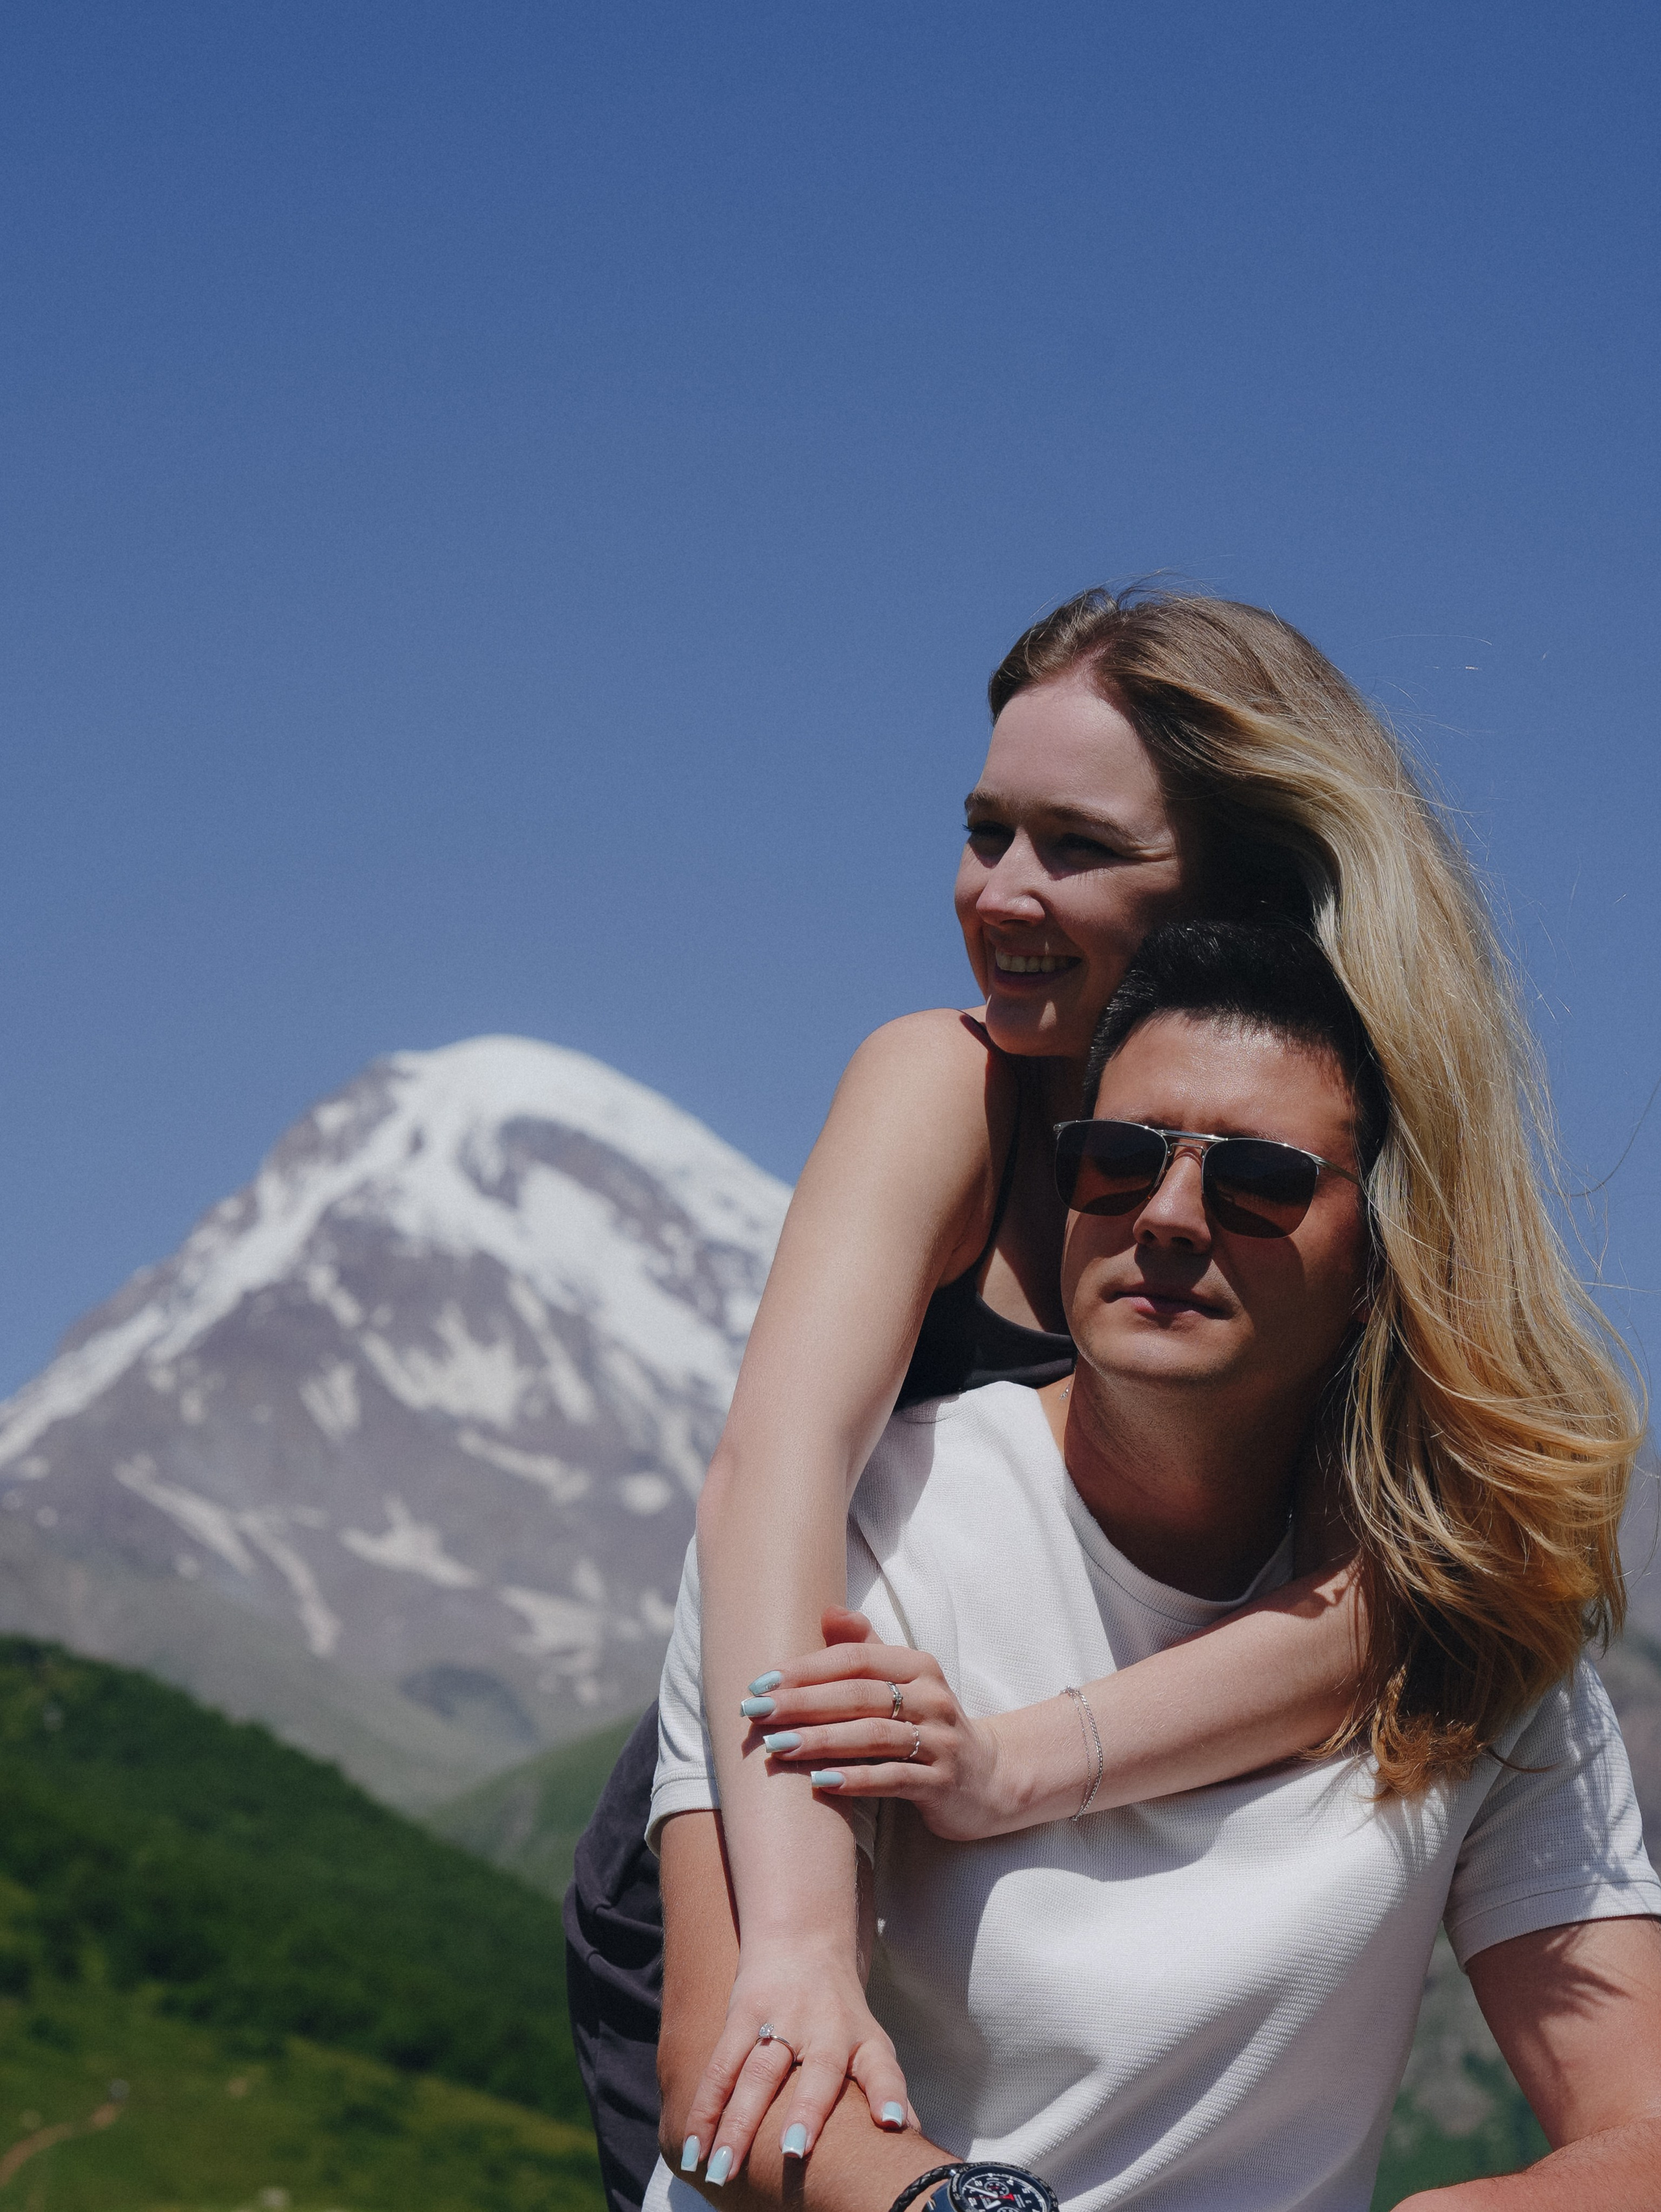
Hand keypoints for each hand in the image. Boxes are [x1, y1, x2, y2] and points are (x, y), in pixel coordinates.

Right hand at [678, 1939, 913, 2177]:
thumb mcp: (871, 2042)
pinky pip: (720, 2066)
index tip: (894, 2123)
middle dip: (805, 2113)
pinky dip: (705, 2108)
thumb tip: (915, 2136)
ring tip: (719, 2170)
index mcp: (863, 2040)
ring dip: (738, 2124)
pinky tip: (692, 2147)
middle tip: (794, 2154)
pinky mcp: (743, 2013)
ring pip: (756, 2074)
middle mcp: (827, 2028)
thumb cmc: (840, 2010)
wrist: (801, 1937)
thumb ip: (885, 2089)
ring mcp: (782, 2019)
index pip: (883, 2068)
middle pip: (817, 2075)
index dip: (889, 2094)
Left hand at [747, 1608, 1028, 1841]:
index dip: (806, 1668)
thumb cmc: (929, 1724)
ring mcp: (940, 1741)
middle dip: (803, 1702)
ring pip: (874, 1736)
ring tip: (777, 1746)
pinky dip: (856, 1779)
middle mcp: (932, 1698)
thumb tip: (826, 1611)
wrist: (990, 1779)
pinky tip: (820, 1781)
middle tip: (756, 1712)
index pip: (855, 1659)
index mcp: (918, 1667)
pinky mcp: (942, 1782)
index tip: (761, 1682)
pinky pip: (894, 1778)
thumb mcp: (904, 1681)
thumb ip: (865, 1648)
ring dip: (821, 1740)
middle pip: (859, 1695)